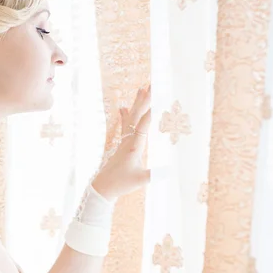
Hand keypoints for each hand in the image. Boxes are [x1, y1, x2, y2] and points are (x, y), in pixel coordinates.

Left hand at [92, 86, 151, 200]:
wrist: (102, 186)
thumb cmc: (121, 184)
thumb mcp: (140, 181)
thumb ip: (154, 175)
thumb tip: (169, 171)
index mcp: (133, 147)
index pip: (143, 126)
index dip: (151, 113)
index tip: (158, 99)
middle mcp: (127, 140)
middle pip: (137, 116)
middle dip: (145, 100)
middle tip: (151, 85)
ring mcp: (123, 141)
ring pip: (131, 117)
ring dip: (136, 103)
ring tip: (141, 88)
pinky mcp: (121, 144)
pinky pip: (124, 125)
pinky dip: (124, 115)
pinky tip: (122, 107)